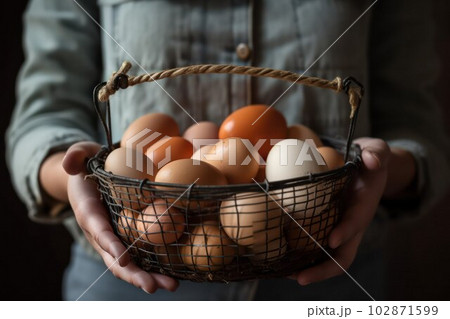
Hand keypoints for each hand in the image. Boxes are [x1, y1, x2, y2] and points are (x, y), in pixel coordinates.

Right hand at [63, 141, 178, 293]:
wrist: (90, 177)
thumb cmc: (90, 164)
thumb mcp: (82, 153)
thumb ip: (75, 154)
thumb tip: (70, 163)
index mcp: (88, 211)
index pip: (98, 230)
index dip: (109, 244)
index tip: (122, 258)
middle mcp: (100, 231)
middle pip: (113, 258)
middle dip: (132, 274)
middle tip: (152, 286)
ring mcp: (114, 238)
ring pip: (128, 263)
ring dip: (148, 277)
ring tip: (172, 286)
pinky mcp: (127, 238)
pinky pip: (139, 256)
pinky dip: (155, 267)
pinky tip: (177, 275)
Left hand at [293, 137, 390, 284]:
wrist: (368, 169)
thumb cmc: (369, 160)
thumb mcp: (377, 151)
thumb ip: (377, 152)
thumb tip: (372, 159)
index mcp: (364, 206)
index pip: (356, 222)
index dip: (346, 231)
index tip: (332, 240)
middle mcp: (352, 224)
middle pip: (343, 256)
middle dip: (323, 269)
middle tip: (300, 278)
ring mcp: (340, 229)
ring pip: (327, 258)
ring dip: (308, 269)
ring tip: (283, 274)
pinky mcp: (328, 227)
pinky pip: (316, 247)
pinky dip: (301, 257)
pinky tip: (279, 259)